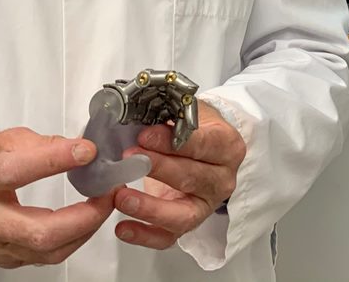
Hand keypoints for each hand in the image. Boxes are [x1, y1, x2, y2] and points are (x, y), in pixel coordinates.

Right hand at [0, 127, 116, 267]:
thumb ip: (38, 144)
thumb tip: (76, 148)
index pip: (20, 171)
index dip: (57, 160)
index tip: (87, 151)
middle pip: (40, 231)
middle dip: (85, 216)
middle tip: (109, 194)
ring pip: (47, 251)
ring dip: (85, 230)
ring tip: (104, 205)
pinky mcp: (2, 258)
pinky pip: (44, 256)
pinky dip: (71, 239)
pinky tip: (83, 221)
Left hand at [113, 103, 245, 248]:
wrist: (208, 149)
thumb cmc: (197, 128)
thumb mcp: (191, 111)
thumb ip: (171, 114)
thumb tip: (139, 115)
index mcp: (227, 146)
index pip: (203, 145)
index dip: (171, 142)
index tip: (145, 136)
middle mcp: (222, 179)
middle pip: (191, 178)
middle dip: (157, 168)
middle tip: (128, 158)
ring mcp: (206, 205)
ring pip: (182, 215)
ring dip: (150, 208)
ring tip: (122, 198)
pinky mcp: (189, 223)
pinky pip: (168, 237)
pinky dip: (144, 235)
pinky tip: (122, 228)